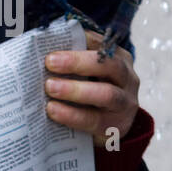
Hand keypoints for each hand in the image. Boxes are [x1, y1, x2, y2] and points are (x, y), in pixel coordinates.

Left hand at [44, 30, 140, 148]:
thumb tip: (42, 47)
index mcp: (120, 59)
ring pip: (107, 94)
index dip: (79, 43)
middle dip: (79, 63)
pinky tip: (54, 110)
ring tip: (50, 88)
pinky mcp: (117, 127)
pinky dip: (72, 115)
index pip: (102, 45)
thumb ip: (73, 60)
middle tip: (50, 63)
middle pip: (111, 66)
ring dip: (76, 90)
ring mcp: (126, 104)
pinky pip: (95, 120)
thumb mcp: (88, 73)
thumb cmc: (92, 92)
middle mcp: (128, 79)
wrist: (108, 128)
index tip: (55, 45)